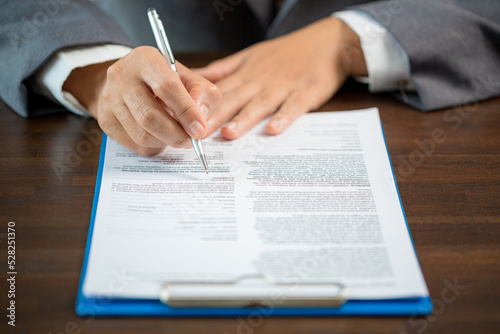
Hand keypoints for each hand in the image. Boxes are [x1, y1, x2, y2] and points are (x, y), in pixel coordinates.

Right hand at [63, 46, 220, 155]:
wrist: (130, 81)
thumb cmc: (165, 80)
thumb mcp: (189, 78)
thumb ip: (203, 94)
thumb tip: (200, 121)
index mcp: (145, 59)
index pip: (166, 86)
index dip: (186, 111)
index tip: (199, 130)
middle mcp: (121, 76)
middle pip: (150, 116)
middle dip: (176, 134)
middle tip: (191, 142)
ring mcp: (110, 99)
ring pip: (142, 134)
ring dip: (166, 142)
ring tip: (177, 136)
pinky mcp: (106, 120)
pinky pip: (134, 145)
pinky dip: (154, 147)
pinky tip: (161, 137)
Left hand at [195, 17, 366, 139]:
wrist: (328, 43)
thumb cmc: (285, 53)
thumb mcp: (249, 56)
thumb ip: (221, 70)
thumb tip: (191, 76)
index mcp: (246, 74)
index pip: (217, 91)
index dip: (199, 105)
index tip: (181, 119)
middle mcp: (260, 80)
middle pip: (234, 99)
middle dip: (214, 116)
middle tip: (197, 133)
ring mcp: (283, 86)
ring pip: (260, 104)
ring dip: (245, 119)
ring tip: (229, 133)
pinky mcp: (305, 93)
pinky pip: (293, 107)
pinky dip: (283, 118)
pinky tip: (273, 130)